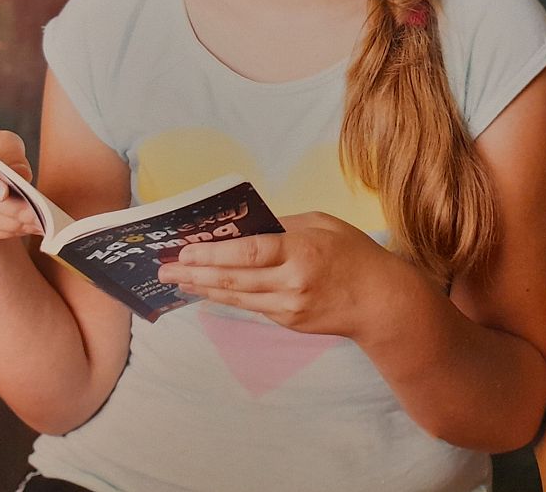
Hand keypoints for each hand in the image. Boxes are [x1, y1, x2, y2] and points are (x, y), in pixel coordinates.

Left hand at [156, 211, 411, 338]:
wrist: (382, 303)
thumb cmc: (354, 254)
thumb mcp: (322, 224)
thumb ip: (284, 224)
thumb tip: (247, 225)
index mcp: (301, 251)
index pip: (247, 253)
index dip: (212, 253)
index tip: (185, 250)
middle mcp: (291, 283)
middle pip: (232, 279)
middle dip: (194, 274)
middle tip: (164, 270)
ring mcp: (288, 307)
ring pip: (236, 297)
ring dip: (202, 289)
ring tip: (175, 281)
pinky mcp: (288, 322)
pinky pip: (251, 305)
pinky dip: (226, 297)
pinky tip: (207, 290)